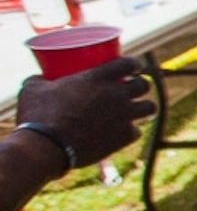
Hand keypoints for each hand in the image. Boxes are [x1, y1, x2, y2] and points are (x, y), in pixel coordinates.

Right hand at [15, 61, 154, 168]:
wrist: (46, 147)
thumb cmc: (37, 115)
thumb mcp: (32, 89)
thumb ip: (39, 80)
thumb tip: (38, 79)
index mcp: (97, 78)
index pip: (128, 63)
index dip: (134, 64)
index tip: (133, 67)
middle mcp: (116, 94)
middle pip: (144, 85)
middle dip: (141, 85)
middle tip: (132, 88)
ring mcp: (123, 116)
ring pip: (150, 107)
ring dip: (144, 107)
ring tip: (137, 109)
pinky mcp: (123, 137)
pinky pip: (137, 131)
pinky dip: (131, 131)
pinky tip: (125, 131)